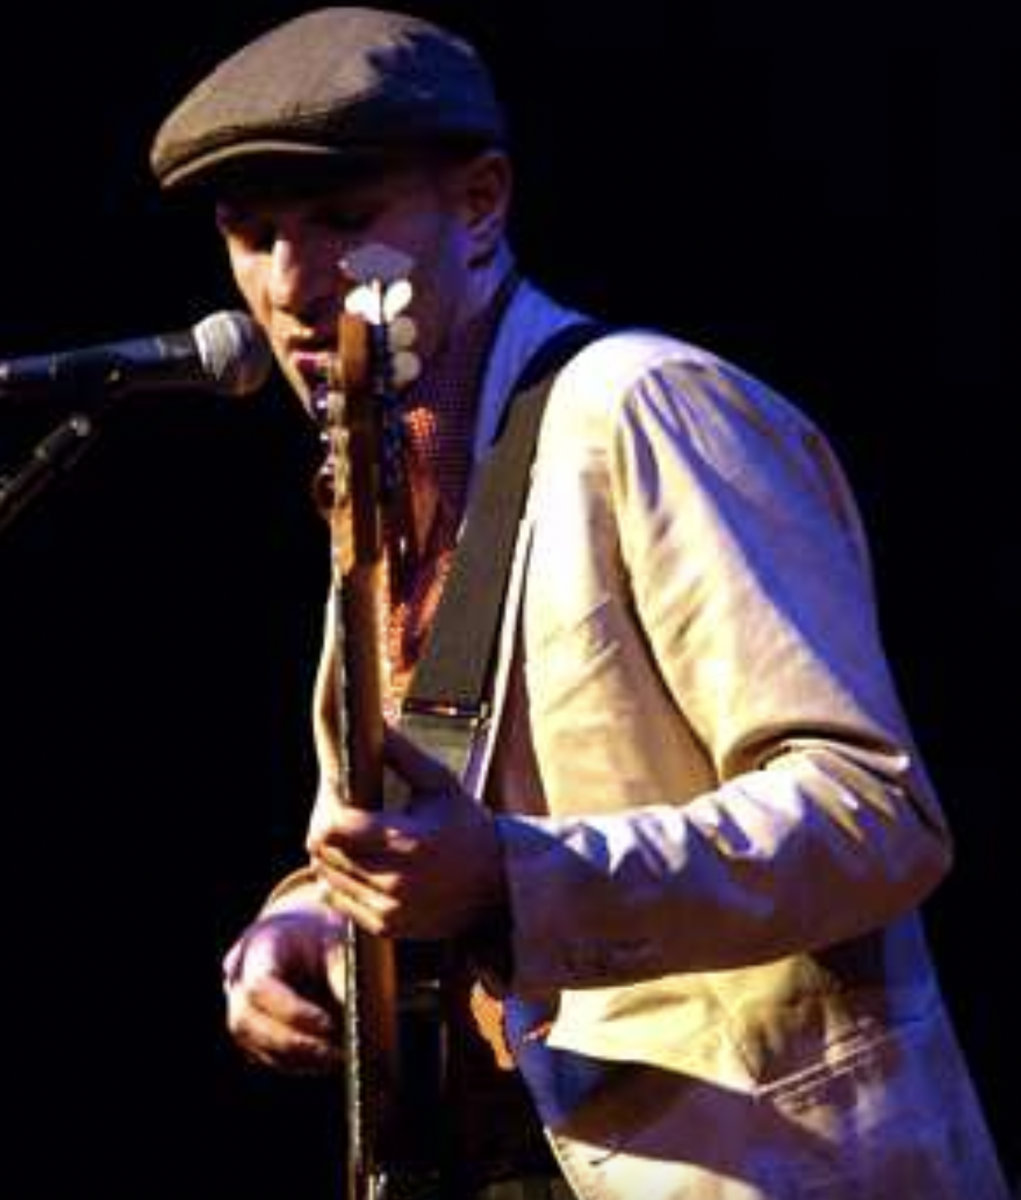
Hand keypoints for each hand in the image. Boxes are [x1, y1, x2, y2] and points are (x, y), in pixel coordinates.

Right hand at [222, 908, 345, 1073]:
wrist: (307, 937)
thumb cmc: (323, 936)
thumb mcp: (336, 942)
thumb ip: (342, 973)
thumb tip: (356, 1013)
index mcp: (258, 947)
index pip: (259, 986)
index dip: (290, 1010)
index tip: (326, 1023)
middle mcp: (238, 980)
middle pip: (245, 1021)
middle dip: (291, 1042)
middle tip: (334, 1052)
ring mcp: (240, 1007)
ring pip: (253, 1044)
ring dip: (296, 1057)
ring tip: (338, 1057)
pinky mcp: (252, 1031)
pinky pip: (266, 1055)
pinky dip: (297, 1062)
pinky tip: (329, 1059)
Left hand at [308, 725, 507, 939]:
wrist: (500, 887)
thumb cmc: (469, 827)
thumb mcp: (442, 784)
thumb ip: (403, 754)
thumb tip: (374, 721)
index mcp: (410, 842)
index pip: (333, 826)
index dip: (326, 803)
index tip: (335, 789)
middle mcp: (397, 882)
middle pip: (323, 850)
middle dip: (325, 824)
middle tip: (341, 808)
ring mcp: (390, 910)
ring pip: (325, 874)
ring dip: (330, 852)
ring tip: (352, 833)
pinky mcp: (386, 927)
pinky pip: (336, 899)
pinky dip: (338, 878)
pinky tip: (359, 861)